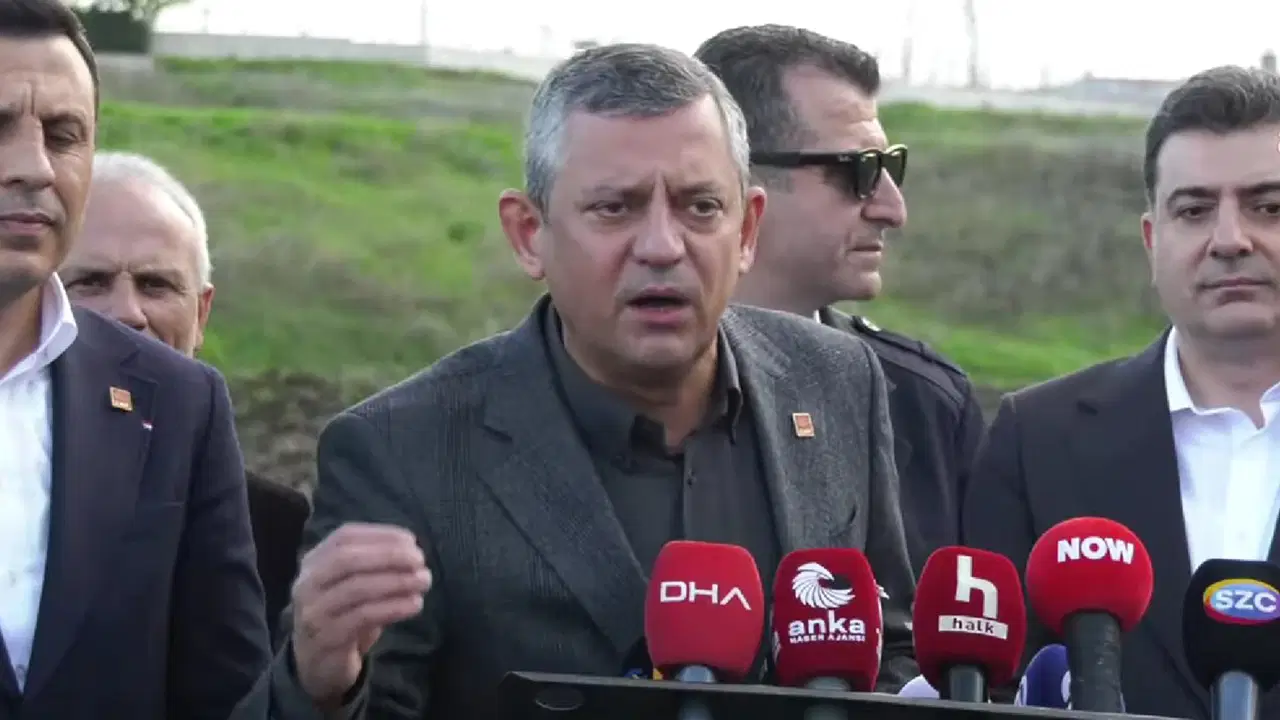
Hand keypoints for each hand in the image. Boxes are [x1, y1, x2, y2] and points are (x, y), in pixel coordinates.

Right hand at [291, 522, 431, 706]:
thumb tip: (412, 550)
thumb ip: (374, 565)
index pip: (344, 537)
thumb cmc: (344, 615)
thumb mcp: (354, 585)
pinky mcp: (325, 639)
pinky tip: (414, 604)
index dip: (380, 535)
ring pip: (356, 588)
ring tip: (423, 581)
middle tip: (420, 561)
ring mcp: (313, 612)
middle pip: (347, 559)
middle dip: (389, 555)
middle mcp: (307, 584)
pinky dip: (393, 607)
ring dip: (396, 581)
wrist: (317, 664)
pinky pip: (362, 617)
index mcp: (314, 562)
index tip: (411, 540)